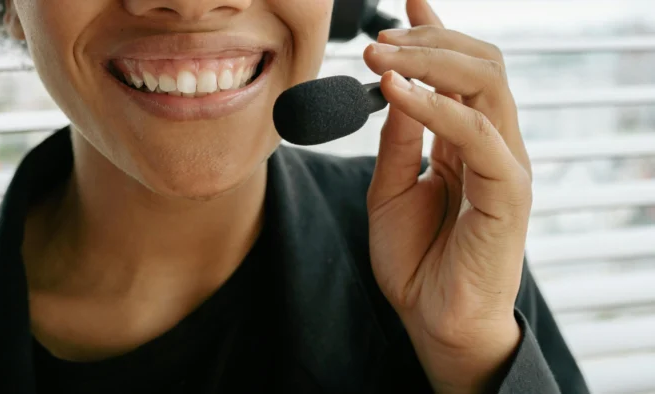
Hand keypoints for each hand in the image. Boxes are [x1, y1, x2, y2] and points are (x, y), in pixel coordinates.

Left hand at [363, 1, 531, 391]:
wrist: (433, 319)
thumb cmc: (416, 261)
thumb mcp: (389, 190)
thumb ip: (396, 140)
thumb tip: (393, 89)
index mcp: (464, 142)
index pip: (460, 72)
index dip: (436, 33)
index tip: (406, 3)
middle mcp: (491, 144)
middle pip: (479, 65)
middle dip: (428, 41)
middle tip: (378, 36)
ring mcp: (505, 164)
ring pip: (486, 84)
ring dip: (429, 61)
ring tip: (380, 54)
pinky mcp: (509, 190)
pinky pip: (479, 133)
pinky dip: (437, 106)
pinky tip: (398, 91)